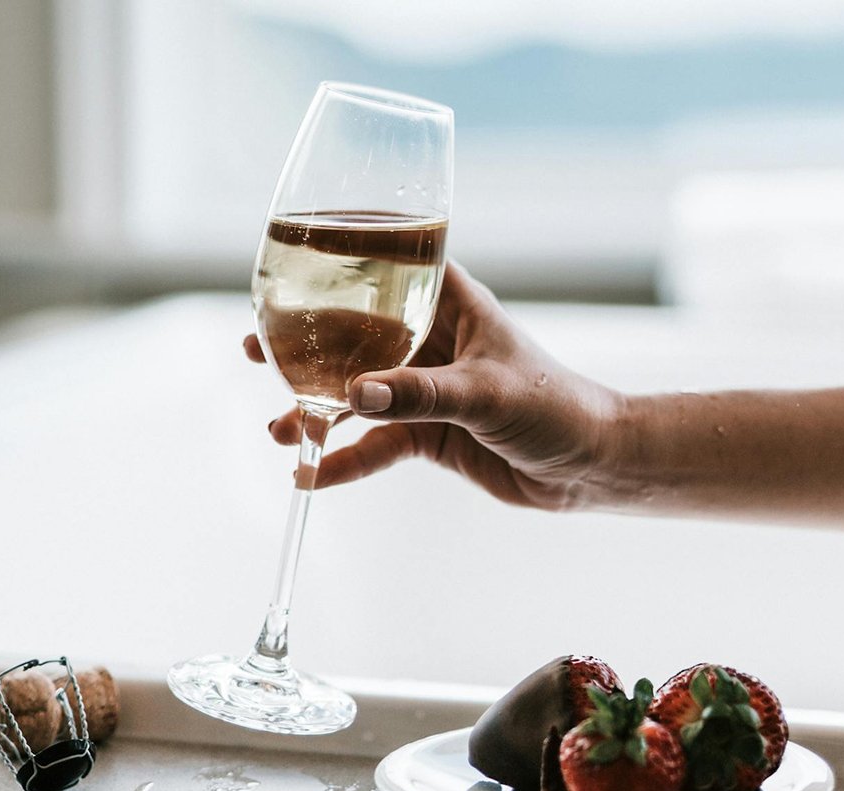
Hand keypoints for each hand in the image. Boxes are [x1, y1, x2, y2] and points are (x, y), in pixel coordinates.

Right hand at [244, 261, 622, 509]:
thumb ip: (420, 394)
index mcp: (450, 305)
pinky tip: (313, 475)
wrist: (587, 467)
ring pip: (357, 392)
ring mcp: (424, 388)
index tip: (286, 265)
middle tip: (256, 351)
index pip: (388, 267)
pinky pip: (375, 443)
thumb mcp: (487, 394)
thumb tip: (353, 395)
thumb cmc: (555, 407)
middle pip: (355, 334)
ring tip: (279, 430)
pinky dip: (346, 459)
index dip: (338, 262)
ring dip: (316, 410)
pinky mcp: (426, 432)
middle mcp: (430, 340)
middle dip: (307, 347)